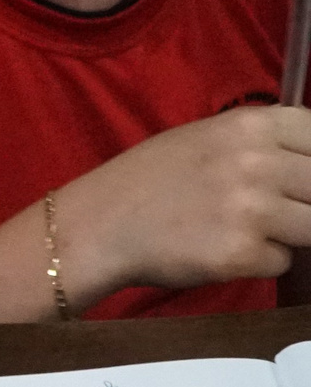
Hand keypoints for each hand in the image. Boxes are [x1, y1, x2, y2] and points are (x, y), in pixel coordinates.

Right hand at [59, 105, 310, 298]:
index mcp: (250, 125)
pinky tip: (223, 250)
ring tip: (248, 231)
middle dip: (305, 203)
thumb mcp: (206, 139)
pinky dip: (260, 261)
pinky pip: (282, 261)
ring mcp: (252, 209)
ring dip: (290, 234)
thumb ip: (263, 144)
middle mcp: (257, 162)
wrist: (97, 225)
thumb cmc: (149, 181)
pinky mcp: (242, 253)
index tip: (296, 180)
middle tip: (272, 212)